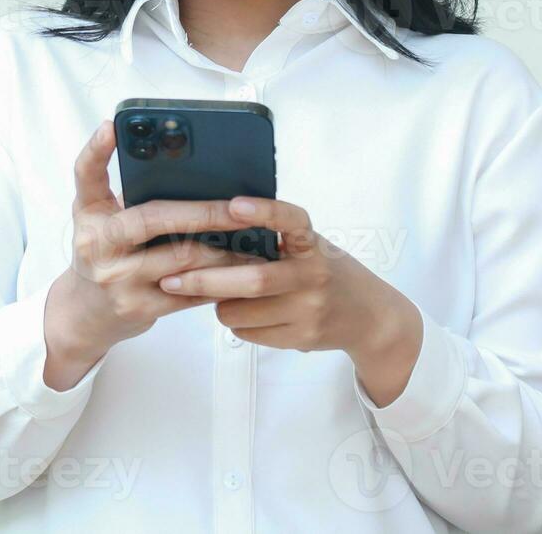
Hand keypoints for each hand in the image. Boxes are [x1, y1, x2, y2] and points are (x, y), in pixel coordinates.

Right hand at [43, 119, 263, 389]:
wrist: (84, 314)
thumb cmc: (101, 254)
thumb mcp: (96, 218)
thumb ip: (123, 190)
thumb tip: (175, 163)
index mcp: (91, 215)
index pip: (87, 175)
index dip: (97, 150)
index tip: (112, 126)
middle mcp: (99, 244)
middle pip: (154, 218)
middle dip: (204, 211)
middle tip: (240, 207)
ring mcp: (119, 279)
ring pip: (182, 258)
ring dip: (223, 248)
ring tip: (253, 237)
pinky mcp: (140, 308)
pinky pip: (189, 291)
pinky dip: (218, 279)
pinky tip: (240, 270)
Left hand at [157, 196, 423, 406]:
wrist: (370, 317)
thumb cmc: (326, 272)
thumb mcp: (310, 247)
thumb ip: (276, 240)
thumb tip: (215, 230)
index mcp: (313, 243)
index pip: (291, 220)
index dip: (264, 212)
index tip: (234, 205)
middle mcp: (314, 274)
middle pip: (252, 280)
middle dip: (205, 280)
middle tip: (172, 279)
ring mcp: (310, 309)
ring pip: (243, 312)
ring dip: (220, 306)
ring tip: (221, 296)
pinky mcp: (303, 336)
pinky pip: (250, 333)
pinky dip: (237, 323)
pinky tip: (247, 315)